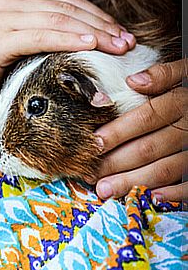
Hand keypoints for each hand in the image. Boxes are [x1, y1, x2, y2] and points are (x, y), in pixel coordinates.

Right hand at [0, 0, 134, 120]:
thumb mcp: (16, 56)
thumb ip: (41, 45)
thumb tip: (82, 53)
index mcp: (14, 4)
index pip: (65, 3)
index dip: (97, 17)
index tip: (120, 36)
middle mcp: (7, 4)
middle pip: (66, 7)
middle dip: (101, 24)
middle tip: (126, 42)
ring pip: (57, 18)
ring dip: (92, 31)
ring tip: (116, 46)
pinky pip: (39, 35)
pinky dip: (66, 39)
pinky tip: (88, 46)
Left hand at [94, 58, 186, 201]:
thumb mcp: (185, 72)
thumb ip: (163, 74)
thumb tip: (133, 80)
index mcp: (181, 102)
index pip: (145, 118)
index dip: (118, 131)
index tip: (94, 143)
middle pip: (149, 148)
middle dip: (116, 162)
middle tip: (90, 174)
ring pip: (164, 169)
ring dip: (132, 181)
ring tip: (106, 190)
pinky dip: (172, 193)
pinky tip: (150, 197)